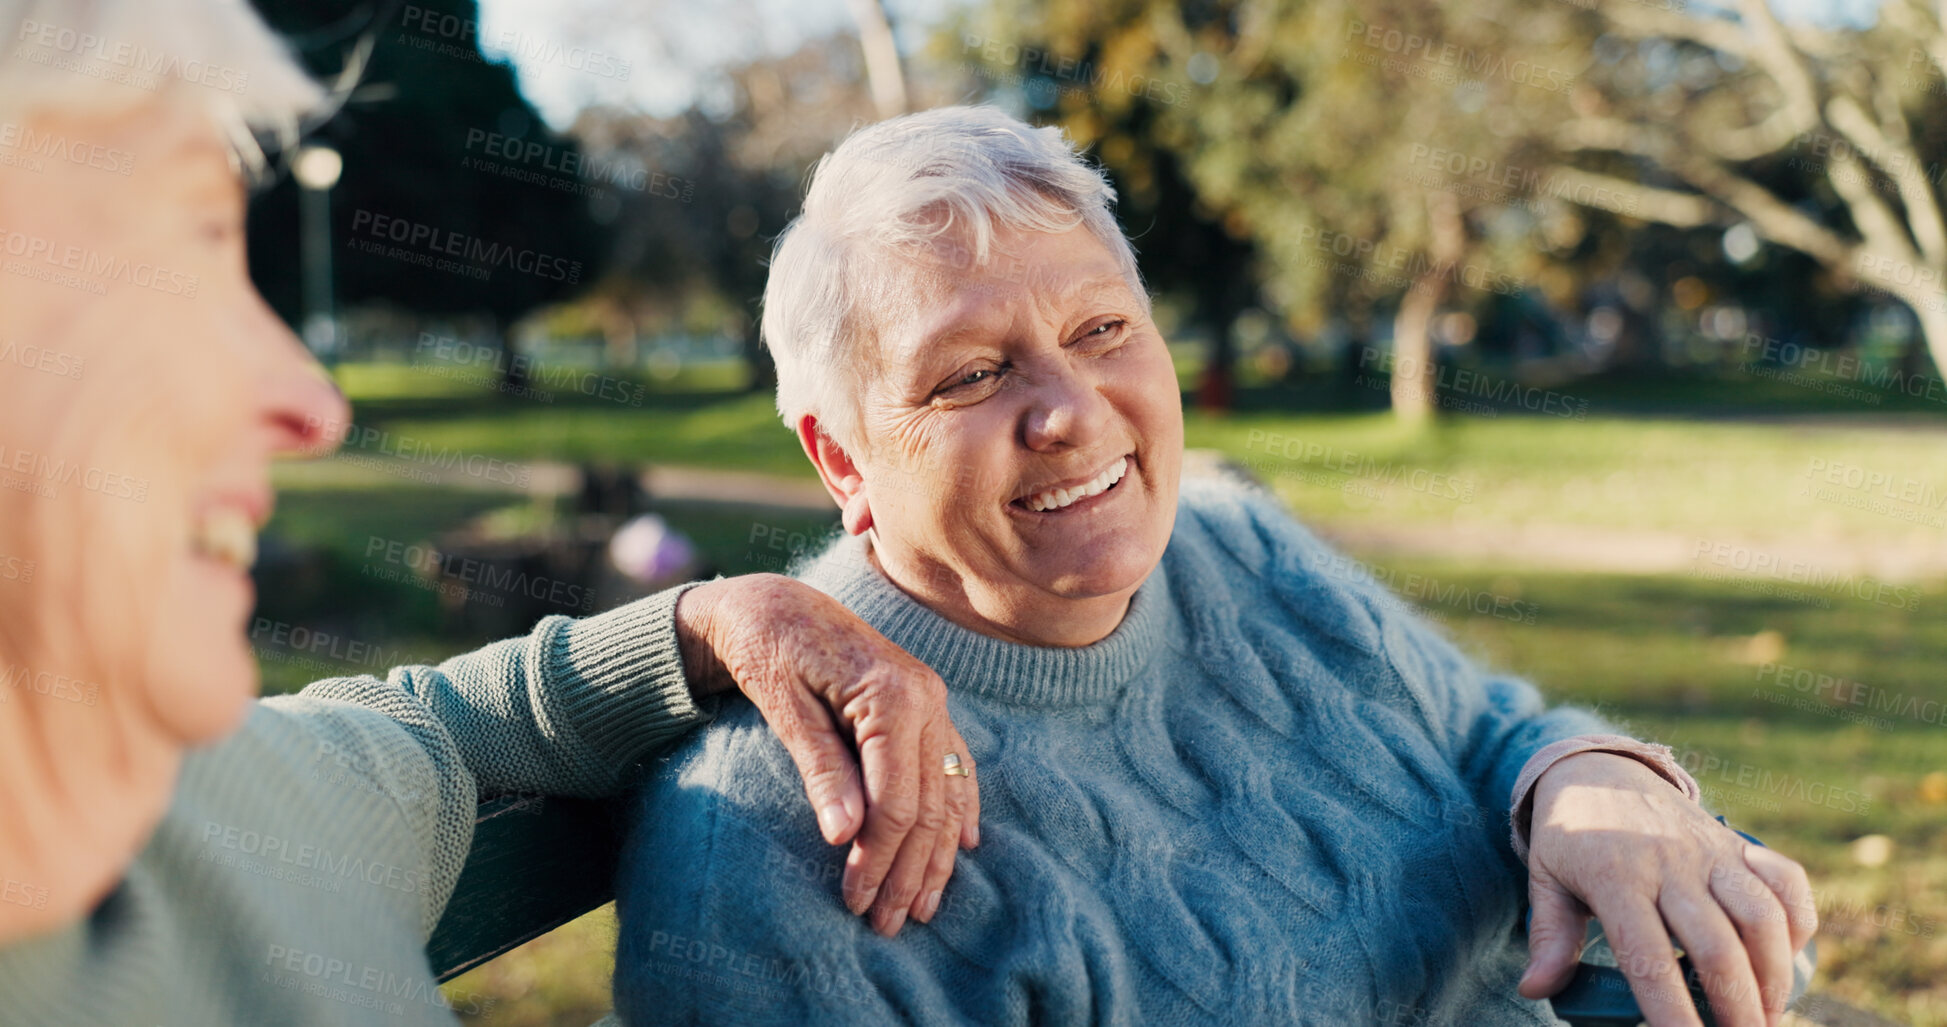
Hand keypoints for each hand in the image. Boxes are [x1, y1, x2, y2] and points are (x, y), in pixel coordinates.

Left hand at [674, 574, 979, 936]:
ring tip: (921, 908)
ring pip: (946, 793)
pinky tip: (963, 846)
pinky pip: (954, 764)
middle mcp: (926, 696)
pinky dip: (959, 807)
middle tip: (886, 925)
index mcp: (891, 694)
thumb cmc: (768, 651)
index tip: (853, 901)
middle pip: (927, 806)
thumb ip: (820, 769)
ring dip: (936, 855)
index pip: (896, 802)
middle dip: (907, 871)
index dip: (877, 859)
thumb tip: (844, 837)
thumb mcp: (783, 708)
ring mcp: (933, 699)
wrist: (773, 602)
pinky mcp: (926, 704)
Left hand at [1518, 752, 1816, 1026]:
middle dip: (1737, 1007)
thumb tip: (1534, 989)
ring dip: (1773, 974)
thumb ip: (1549, 936)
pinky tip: (1787, 958)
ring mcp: (1710, 850)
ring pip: (1761, 915)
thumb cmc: (1571, 836)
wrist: (1597, 769)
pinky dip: (1799, 920)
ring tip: (1767, 1014)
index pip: (1648, 956)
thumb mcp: (1545, 879)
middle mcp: (1669, 863)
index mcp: (1616, 878)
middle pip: (1717, 946)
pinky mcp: (1737, 841)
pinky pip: (1785, 879)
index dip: (1671, 1008)